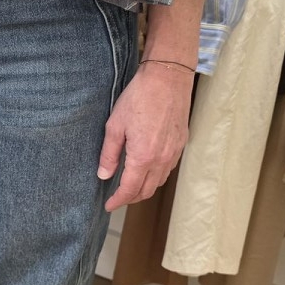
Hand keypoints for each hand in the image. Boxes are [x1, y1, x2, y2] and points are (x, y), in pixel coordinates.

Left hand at [96, 62, 192, 211]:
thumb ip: (109, 154)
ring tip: (130, 185)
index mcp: (143, 157)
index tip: (109, 205)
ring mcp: (174, 152)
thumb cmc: (139, 97)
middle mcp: (162, 159)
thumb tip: (104, 175)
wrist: (167, 78)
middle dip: (131, 198)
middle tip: (117, 197)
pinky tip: (146, 169)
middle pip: (147, 190)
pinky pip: (168, 168)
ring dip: (144, 188)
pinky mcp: (181, 143)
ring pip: (159, 181)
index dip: (118, 200)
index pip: (130, 189)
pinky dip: (156, 176)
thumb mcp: (115, 125)